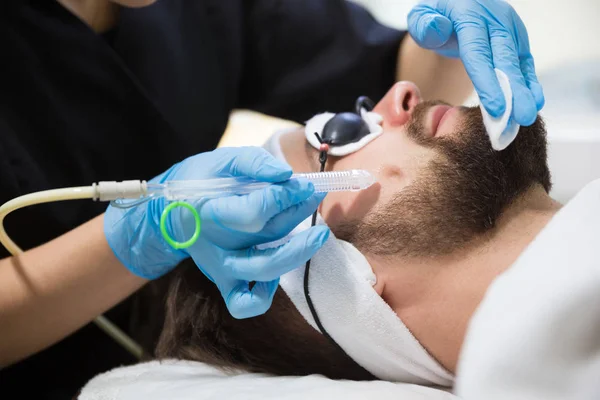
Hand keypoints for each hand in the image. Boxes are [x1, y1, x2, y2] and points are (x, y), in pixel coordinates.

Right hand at [105, 147, 328, 317]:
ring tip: (317, 233)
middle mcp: (215, 246)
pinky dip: (266, 293)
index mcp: (207, 212)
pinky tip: (280, 264)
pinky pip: (245, 303)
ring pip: (264, 272)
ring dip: (297, 253)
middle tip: (315, 196)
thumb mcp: (222, 160)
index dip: (284, 197)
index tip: (304, 183)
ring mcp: (221, 268)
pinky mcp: (225, 281)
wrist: (169, 210)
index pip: (253, 213)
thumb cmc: (200, 181)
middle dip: (297, 220)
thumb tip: (286, 173)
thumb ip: (254, 163)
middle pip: (263, 240)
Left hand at [408, 0, 543, 125]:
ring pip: (518, 63)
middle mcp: (495, 20)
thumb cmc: (434, 17)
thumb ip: (424, 24)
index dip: (488, 82)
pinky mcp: (517, 39)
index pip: (478, 52)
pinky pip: (524, 63)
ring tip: (528, 117)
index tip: (496, 108)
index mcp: (470, 14)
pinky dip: (529, 83)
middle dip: (514, 92)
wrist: (454, 6)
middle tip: (521, 117)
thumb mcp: (421, 16)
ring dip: (524, 91)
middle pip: (504, 59)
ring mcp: (509, 29)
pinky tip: (535, 102)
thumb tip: (436, 28)